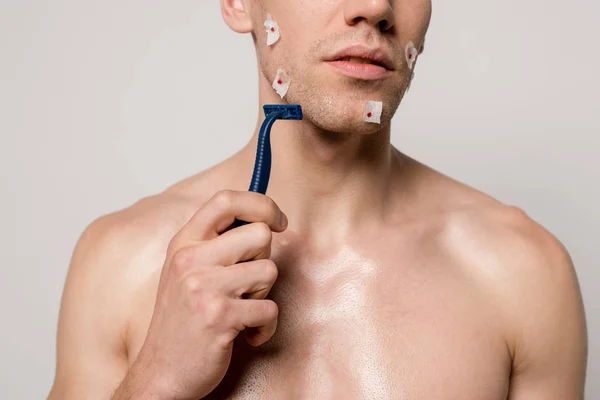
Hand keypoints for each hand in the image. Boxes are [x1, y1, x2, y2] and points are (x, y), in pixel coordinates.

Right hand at [120, 190, 286, 399]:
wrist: (160, 373)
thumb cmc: (182, 320)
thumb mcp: (187, 271)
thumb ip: (216, 243)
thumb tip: (262, 218)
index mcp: (184, 243)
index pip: (225, 200)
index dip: (261, 204)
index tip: (278, 220)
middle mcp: (190, 260)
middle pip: (259, 235)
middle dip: (263, 260)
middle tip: (245, 285)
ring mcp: (204, 288)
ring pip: (269, 271)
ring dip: (262, 295)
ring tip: (239, 310)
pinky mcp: (220, 317)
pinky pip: (270, 309)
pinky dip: (264, 327)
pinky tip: (244, 334)